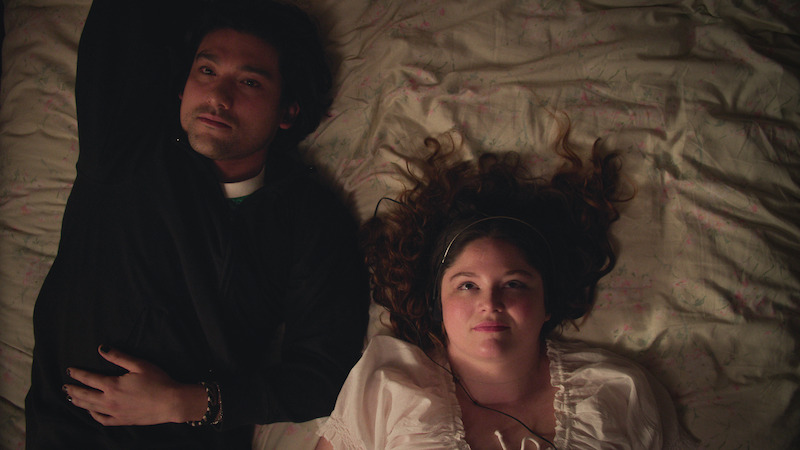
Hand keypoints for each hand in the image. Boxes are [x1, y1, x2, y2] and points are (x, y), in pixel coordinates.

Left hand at [63, 346, 206, 425]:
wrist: (171, 402)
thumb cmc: (158, 381)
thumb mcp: (139, 364)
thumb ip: (118, 357)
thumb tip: (102, 349)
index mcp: (113, 385)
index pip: (89, 379)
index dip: (77, 374)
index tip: (69, 370)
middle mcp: (110, 401)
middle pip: (85, 395)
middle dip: (73, 390)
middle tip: (64, 386)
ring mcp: (114, 413)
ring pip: (90, 408)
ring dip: (79, 402)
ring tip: (71, 398)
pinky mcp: (121, 421)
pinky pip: (102, 420)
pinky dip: (93, 415)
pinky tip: (90, 411)